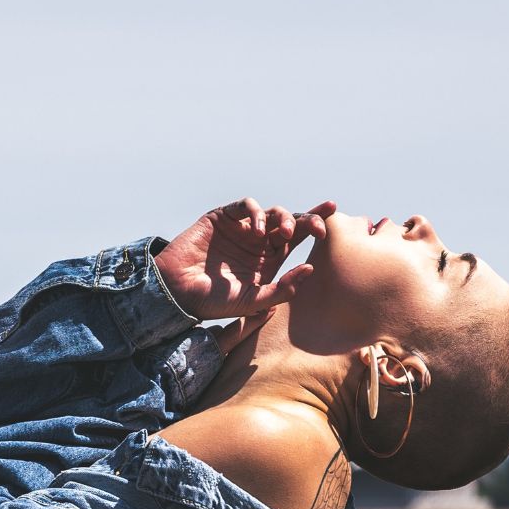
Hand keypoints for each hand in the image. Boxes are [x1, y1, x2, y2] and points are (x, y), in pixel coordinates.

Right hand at [154, 197, 335, 321]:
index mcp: (270, 259)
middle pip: (291, 220)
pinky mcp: (223, 217)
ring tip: (285, 233)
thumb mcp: (253, 302)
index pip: (298, 237)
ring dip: (284, 217)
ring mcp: (241, 227)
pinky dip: (257, 212)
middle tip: (319, 227)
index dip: (316, 226)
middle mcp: (258, 241)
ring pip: (272, 211)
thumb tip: (310, 268)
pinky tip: (258, 230)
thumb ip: (283, 289)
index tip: (330, 223)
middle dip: (308, 219)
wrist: (178, 292)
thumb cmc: (215, 302)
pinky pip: (246, 206)